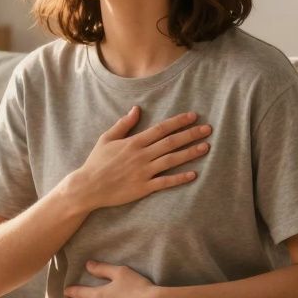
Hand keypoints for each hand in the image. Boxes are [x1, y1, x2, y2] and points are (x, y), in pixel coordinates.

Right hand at [66, 107, 211, 211]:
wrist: (88, 187)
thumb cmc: (97, 162)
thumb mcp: (107, 138)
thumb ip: (123, 124)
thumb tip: (136, 109)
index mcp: (134, 142)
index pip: (161, 129)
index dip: (178, 122)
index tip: (193, 116)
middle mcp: (141, 155)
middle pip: (171, 142)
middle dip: (191, 134)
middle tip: (208, 129)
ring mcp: (144, 172)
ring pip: (171, 160)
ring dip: (190, 153)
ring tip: (206, 147)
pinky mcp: (144, 187)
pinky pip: (165, 182)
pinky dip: (179, 178)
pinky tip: (193, 174)